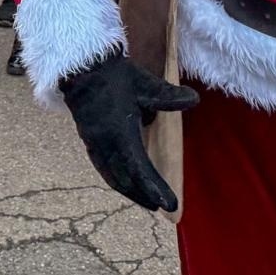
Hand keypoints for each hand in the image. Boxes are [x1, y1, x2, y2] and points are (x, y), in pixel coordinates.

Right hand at [59, 50, 198, 212]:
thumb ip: (168, 95)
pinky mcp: (89, 140)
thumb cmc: (115, 75)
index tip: (169, 203)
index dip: (154, 187)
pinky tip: (123, 183)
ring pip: (112, 176)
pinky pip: (103, 168)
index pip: (139, 168)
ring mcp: (94, 143)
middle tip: (161, 206)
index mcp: (120, 131)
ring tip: (146, 201)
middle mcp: (105, 142)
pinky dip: (116, 180)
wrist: (81, 67)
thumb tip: (194, 99)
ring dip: (129, 191)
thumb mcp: (145, 82)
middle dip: (143, 195)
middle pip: (125, 178)